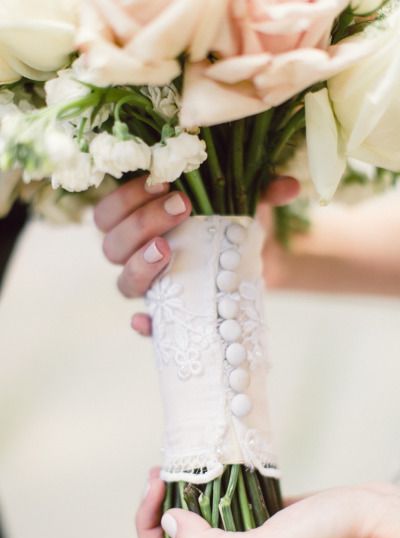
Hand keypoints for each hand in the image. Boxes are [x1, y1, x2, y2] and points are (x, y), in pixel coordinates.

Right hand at [94, 175, 299, 335]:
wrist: (257, 265)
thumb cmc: (236, 226)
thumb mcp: (245, 203)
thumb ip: (262, 190)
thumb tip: (289, 186)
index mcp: (141, 222)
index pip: (111, 211)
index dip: (126, 196)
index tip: (164, 181)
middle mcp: (137, 256)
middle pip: (111, 245)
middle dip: (140, 222)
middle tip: (182, 207)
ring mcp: (152, 287)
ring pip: (123, 281)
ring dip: (139, 264)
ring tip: (167, 249)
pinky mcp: (170, 315)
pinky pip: (148, 324)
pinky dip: (145, 323)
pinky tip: (148, 320)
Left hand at [136, 472, 399, 537]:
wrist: (368, 521)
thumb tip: (170, 523)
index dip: (148, 524)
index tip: (157, 486)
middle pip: (175, 537)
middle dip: (160, 504)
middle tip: (164, 470)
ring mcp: (248, 535)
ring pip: (199, 518)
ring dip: (185, 492)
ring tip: (183, 464)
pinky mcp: (263, 514)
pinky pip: (225, 501)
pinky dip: (212, 484)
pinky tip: (214, 466)